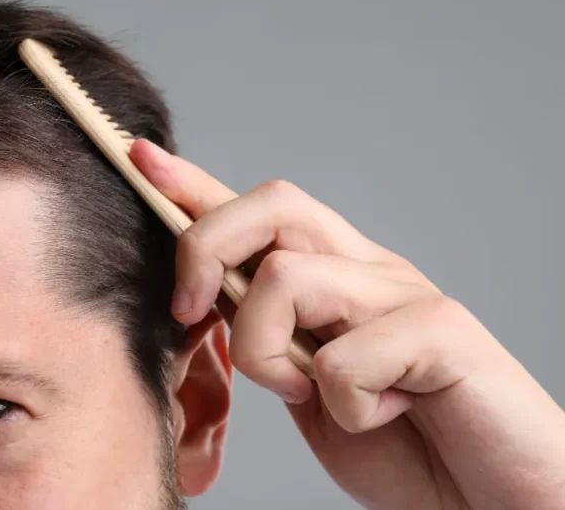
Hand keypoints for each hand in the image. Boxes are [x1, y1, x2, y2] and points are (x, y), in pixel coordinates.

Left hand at [131, 139, 564, 509]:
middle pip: (271, 206)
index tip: (139, 156)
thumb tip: (200, 300)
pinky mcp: (444, 333)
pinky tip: (378, 417)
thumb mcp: (307, 387)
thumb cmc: (406, 446)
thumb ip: (266, 338)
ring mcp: (407, 295)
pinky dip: (343, 404)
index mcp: (333, 278)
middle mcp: (369, 270)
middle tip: (190, 310)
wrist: (494, 498)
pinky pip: (346, 355)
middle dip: (205, 247)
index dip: (195, 183)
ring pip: (287, 274)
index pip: (257, 211)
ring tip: (312, 395)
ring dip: (270, 351)